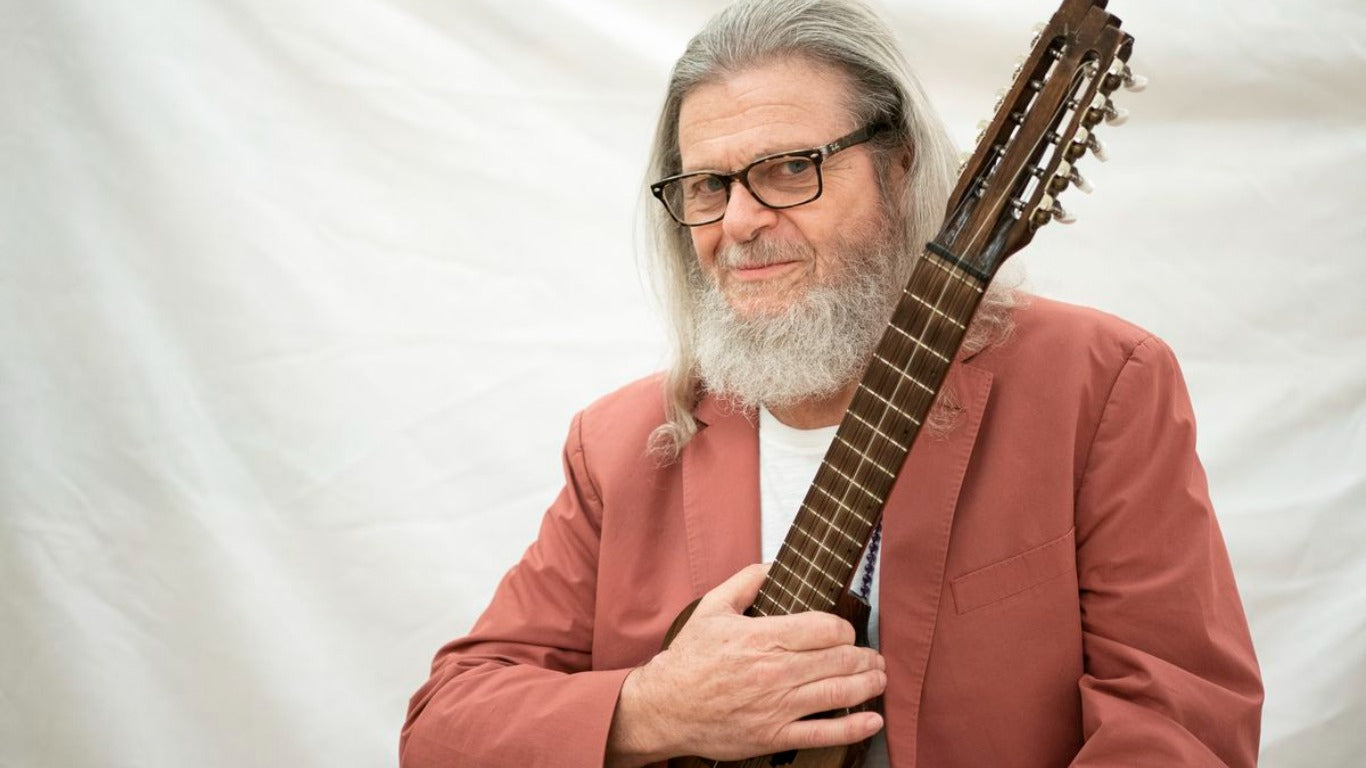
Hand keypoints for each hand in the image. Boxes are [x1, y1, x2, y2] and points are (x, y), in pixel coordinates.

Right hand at [606, 563, 885, 765]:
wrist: (665, 707)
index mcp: (762, 637)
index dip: (845, 629)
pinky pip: (824, 733)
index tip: (846, 632)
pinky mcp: (774, 735)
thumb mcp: (711, 609)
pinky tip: (872, 719)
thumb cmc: (688, 660)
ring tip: (878, 678)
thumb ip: (745, 582)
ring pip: (839, 693)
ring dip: (868, 684)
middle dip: (865, 657)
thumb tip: (772, 564)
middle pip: (839, 660)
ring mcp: (777, 706)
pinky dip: (854, 728)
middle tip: (874, 656)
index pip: (825, 628)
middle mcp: (775, 671)